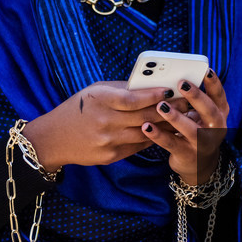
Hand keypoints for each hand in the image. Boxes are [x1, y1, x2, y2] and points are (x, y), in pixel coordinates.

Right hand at [23, 81, 169, 170]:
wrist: (54, 139)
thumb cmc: (77, 110)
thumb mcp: (94, 92)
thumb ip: (120, 89)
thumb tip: (149, 85)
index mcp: (99, 100)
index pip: (132, 98)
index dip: (153, 94)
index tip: (171, 89)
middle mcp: (105, 121)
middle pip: (144, 116)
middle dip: (168, 109)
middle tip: (187, 103)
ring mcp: (108, 140)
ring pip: (145, 133)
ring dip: (166, 126)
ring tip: (182, 118)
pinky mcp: (111, 156)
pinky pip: (138, 146)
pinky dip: (152, 138)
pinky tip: (165, 132)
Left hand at [142, 71, 229, 184]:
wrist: (198, 164)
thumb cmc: (196, 130)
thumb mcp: (201, 115)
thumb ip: (192, 100)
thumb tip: (170, 78)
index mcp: (219, 113)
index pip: (219, 96)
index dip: (214, 83)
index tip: (206, 70)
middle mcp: (215, 128)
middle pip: (209, 111)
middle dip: (196, 97)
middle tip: (181, 83)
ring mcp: (202, 143)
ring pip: (191, 129)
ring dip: (176, 117)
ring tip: (161, 106)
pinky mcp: (187, 154)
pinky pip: (172, 143)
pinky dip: (158, 135)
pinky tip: (146, 126)